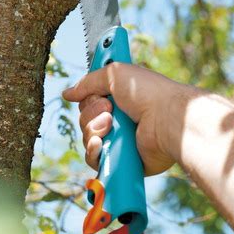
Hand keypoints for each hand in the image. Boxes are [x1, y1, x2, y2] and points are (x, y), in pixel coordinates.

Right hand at [63, 62, 177, 175]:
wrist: (166, 118)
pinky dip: (93, 151)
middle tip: (109, 109)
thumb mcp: (114, 74)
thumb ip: (87, 82)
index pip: (88, 103)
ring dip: (93, 130)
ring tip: (110, 125)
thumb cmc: (147, 92)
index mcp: (118, 100)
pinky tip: (101, 144)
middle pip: (84, 120)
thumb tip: (67, 94)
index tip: (100, 96)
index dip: (88, 100)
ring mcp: (118, 141)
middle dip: (91, 114)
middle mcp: (118, 120)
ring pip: (87, 139)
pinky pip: (93, 159)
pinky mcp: (120, 159)